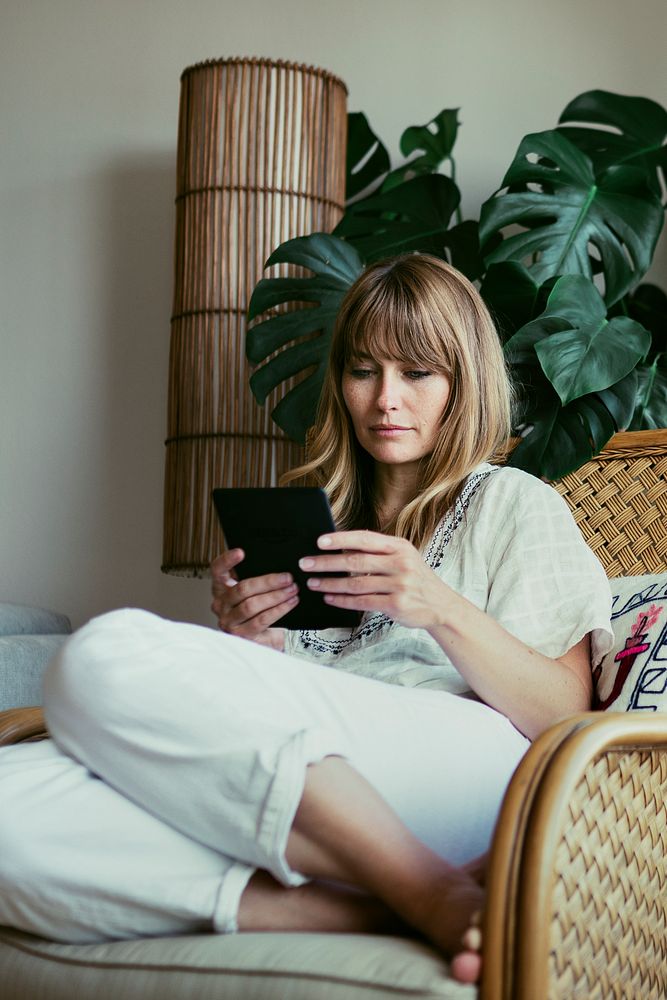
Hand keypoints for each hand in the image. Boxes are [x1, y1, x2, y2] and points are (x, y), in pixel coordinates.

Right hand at [210, 550, 297, 649]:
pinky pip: (261, 620)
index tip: (241, 552)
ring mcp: (228, 621)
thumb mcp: (252, 591)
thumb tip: (276, 561)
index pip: (217, 570)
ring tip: (292, 590)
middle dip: (268, 582)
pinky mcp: (240, 635)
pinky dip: (278, 610)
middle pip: (242, 589)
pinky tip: (290, 603)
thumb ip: (255, 578)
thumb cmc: (256, 609)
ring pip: (251, 605)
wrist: (260, 637)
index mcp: (220, 588)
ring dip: (275, 596)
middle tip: (287, 577)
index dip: (227, 560)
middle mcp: (220, 604)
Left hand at [298, 530, 450, 628]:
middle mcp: (400, 563)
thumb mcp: (403, 558)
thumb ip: (378, 553)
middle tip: (306, 564)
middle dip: (326, 563)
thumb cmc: (416, 579)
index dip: (340, 539)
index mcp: (399, 546)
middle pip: (355, 562)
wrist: (441, 605)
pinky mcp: (396, 604)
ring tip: (313, 583)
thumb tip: (342, 549)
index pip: (365, 539)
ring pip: (355, 584)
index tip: (320, 541)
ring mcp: (399, 584)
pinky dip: (342, 600)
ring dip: (330, 584)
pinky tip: (330, 598)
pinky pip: (362, 602)